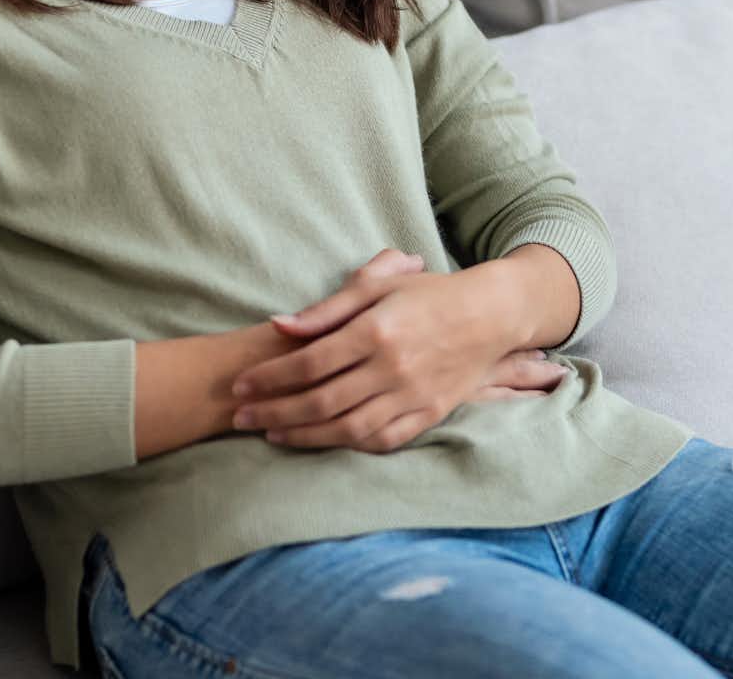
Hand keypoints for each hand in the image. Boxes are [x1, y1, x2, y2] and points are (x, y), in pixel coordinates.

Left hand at [233, 248, 564, 450]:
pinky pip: (384, 440)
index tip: (241, 385)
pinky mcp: (430, 413)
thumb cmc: (428, 293)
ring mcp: (413, 395)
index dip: (270, 377)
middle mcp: (393, 367)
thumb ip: (327, 310)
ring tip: (272, 434)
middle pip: (321, 400)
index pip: (309, 362)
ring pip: (348, 428)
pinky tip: (323, 442)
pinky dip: (350, 446)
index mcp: (377, 330)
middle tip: (241, 417)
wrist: (491, 314)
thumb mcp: (378, 286)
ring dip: (304, 435)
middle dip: (274, 412)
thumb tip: (278, 326)